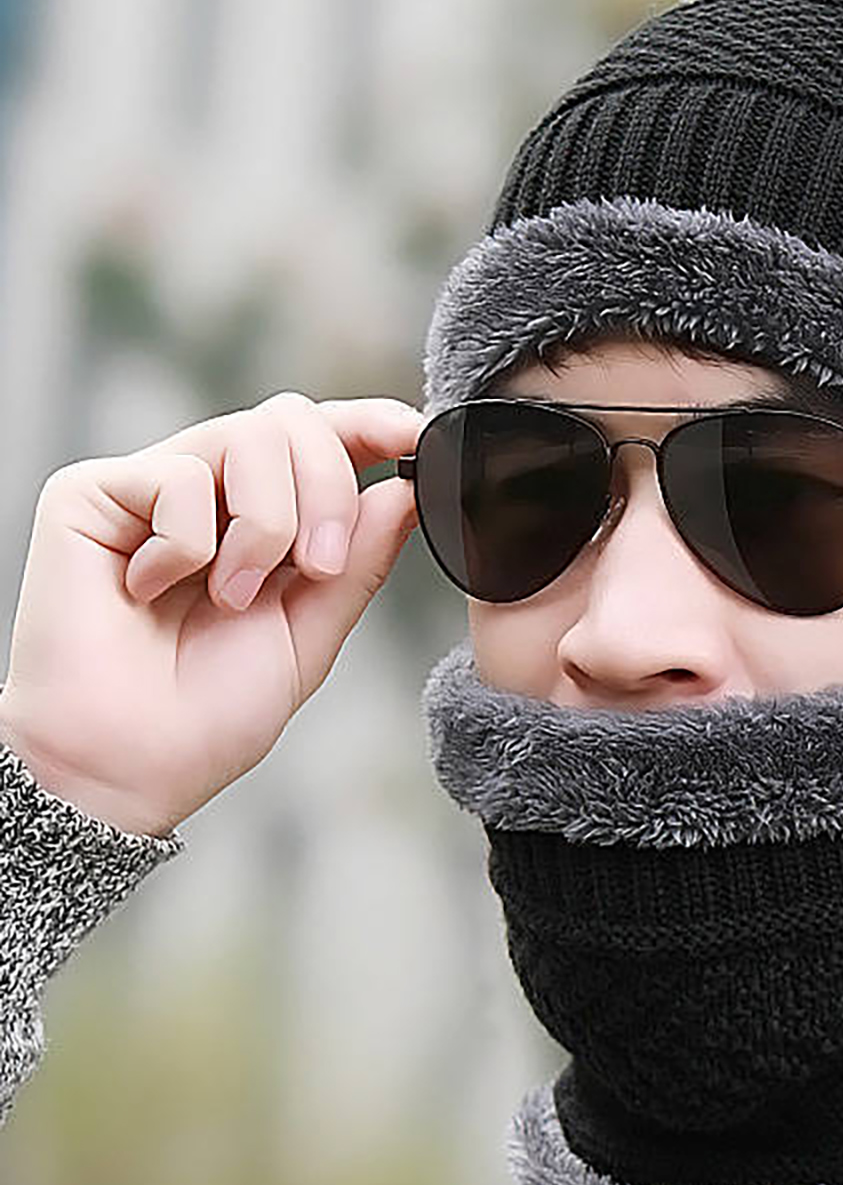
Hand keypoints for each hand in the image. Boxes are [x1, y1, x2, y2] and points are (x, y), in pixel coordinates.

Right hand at [0, 392, 423, 837]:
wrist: (131, 764)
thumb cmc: (209, 713)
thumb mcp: (313, 632)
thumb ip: (360, 559)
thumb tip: (402, 491)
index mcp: (265, 518)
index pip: (322, 438)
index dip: (369, 423)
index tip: (412, 432)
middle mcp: (208, 490)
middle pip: (293, 419)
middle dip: (328, 489)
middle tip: (319, 567)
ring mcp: (148, 487)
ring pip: (247, 434)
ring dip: (265, 525)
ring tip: (232, 596)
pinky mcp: (88, 493)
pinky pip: (177, 477)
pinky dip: (187, 546)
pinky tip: (152, 590)